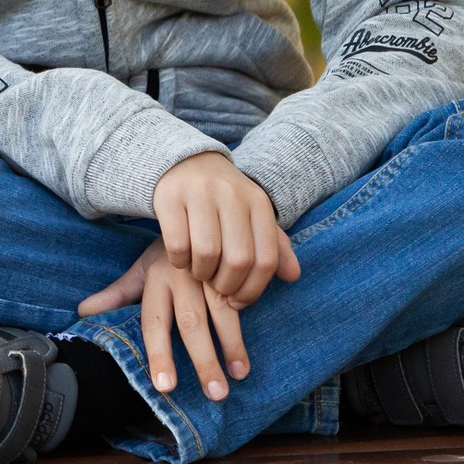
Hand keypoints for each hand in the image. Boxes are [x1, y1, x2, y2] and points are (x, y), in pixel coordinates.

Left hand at [75, 155, 298, 400]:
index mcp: (157, 280)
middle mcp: (183, 276)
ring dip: (233, 345)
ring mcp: (210, 269)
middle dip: (203, 361)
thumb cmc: (167, 251)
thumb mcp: (140, 269)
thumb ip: (117, 294)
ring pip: (222, 311)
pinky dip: (250, 315)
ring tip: (240, 374)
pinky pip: (245, 290)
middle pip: (190, 324)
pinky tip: (257, 335)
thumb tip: (82, 312)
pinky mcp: (235, 259)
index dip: (159, 355)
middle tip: (215, 394)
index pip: (154, 323)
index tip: (165, 387)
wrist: (194, 201)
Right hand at [148, 152, 297, 305]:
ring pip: (206, 253)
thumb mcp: (253, 216)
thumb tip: (293, 276)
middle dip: (226, 285)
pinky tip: (181, 259)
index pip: (266, 259)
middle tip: (217, 287)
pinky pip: (177, 245)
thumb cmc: (224, 200)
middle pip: (238, 260)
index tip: (238, 301)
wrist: (185, 162)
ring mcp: (200, 193)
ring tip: (199, 272)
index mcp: (258, 202)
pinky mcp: (170, 197)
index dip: (253, 289)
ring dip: (201, 274)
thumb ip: (274, 246)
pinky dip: (179, 262)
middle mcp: (232, 195)